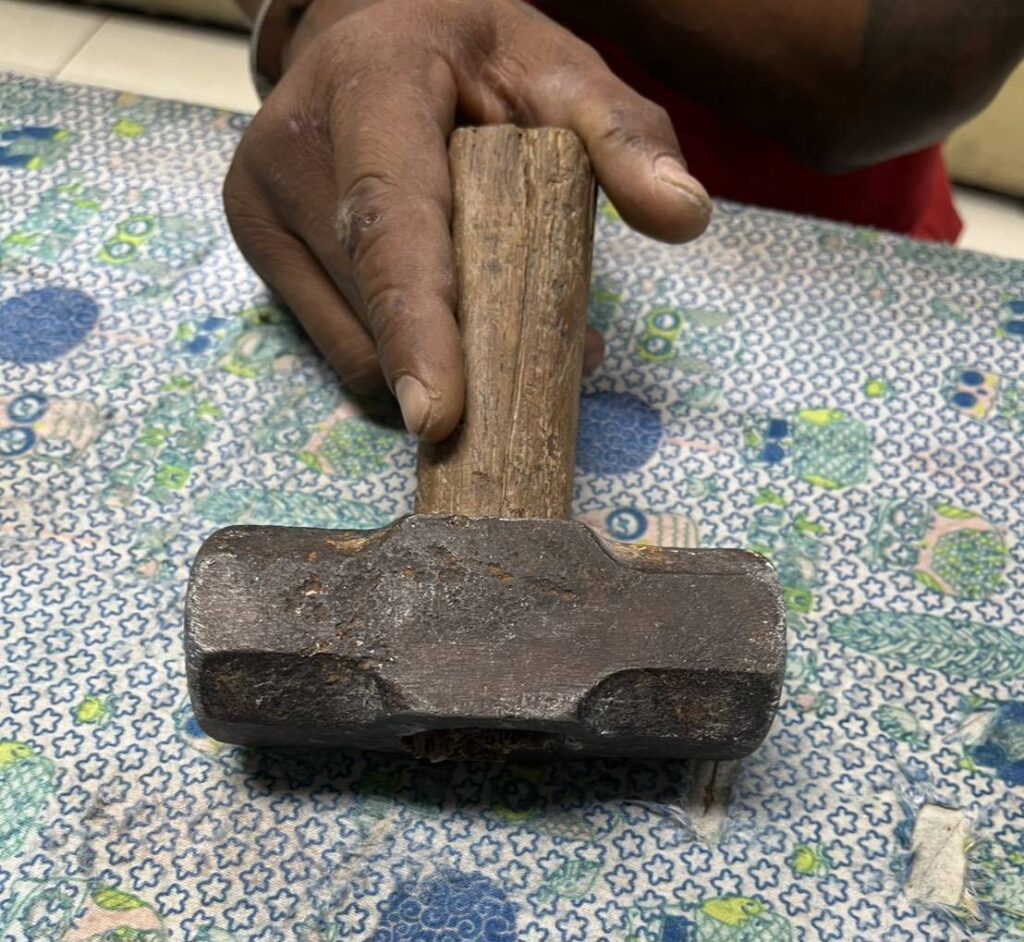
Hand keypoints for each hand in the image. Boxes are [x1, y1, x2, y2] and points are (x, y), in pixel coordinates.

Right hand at [225, 0, 711, 440]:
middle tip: (544, 363)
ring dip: (431, 370)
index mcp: (366, 86)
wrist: (365, 36)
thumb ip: (622, 134)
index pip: (390, 221)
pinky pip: (335, 346)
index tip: (439, 416)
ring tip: (501, 338)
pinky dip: (399, 362)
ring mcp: (258, 204)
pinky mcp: (257, 246)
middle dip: (458, 363)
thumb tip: (684, 217)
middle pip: (375, 301)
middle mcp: (289, 149)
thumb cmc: (467, 55)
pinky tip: (448, 339)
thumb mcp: (554, 67)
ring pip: (351, 343)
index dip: (416, 325)